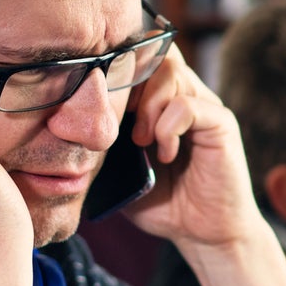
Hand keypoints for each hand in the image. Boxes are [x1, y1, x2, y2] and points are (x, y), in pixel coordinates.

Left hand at [120, 48, 260, 250]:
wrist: (203, 233)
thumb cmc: (162, 202)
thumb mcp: (120, 169)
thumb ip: (103, 142)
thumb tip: (64, 124)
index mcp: (160, 99)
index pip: (140, 54)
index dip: (117, 69)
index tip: (100, 107)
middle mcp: (185, 93)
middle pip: (155, 52)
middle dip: (130, 83)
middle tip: (120, 123)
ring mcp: (205, 105)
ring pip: (171, 71)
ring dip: (148, 107)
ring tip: (141, 142)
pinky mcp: (220, 123)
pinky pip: (188, 105)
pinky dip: (168, 128)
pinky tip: (165, 154)